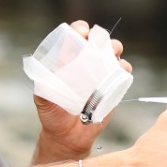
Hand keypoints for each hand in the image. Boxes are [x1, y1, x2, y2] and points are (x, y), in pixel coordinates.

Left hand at [33, 20, 131, 161]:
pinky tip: (121, 69)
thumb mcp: (44, 101)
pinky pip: (122, 72)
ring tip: (112, 52)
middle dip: (99, 35)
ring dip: (114, 47)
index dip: (78, 29)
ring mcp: (100, 74)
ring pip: (112, 52)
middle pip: (96, 40)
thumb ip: (42, 89)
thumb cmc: (53, 115)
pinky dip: (124, 67)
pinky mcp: (113, 87)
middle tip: (96, 41)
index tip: (81, 32)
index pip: (73, 37)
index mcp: (67, 60)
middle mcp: (85, 63)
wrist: (68, 137)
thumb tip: (42, 78)